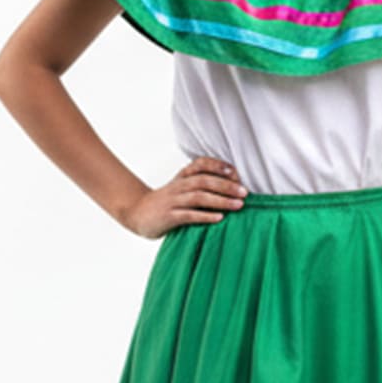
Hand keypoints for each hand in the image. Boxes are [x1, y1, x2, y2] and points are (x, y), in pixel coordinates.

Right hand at [119, 156, 249, 237]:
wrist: (137, 213)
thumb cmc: (167, 202)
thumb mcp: (181, 188)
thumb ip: (201, 185)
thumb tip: (233, 187)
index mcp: (182, 176)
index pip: (200, 164)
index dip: (218, 166)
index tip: (235, 172)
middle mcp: (179, 186)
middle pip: (204, 181)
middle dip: (226, 185)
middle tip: (244, 192)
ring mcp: (173, 201)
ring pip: (199, 197)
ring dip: (220, 200)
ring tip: (238, 205)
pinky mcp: (169, 217)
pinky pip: (189, 215)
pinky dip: (205, 216)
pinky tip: (219, 218)